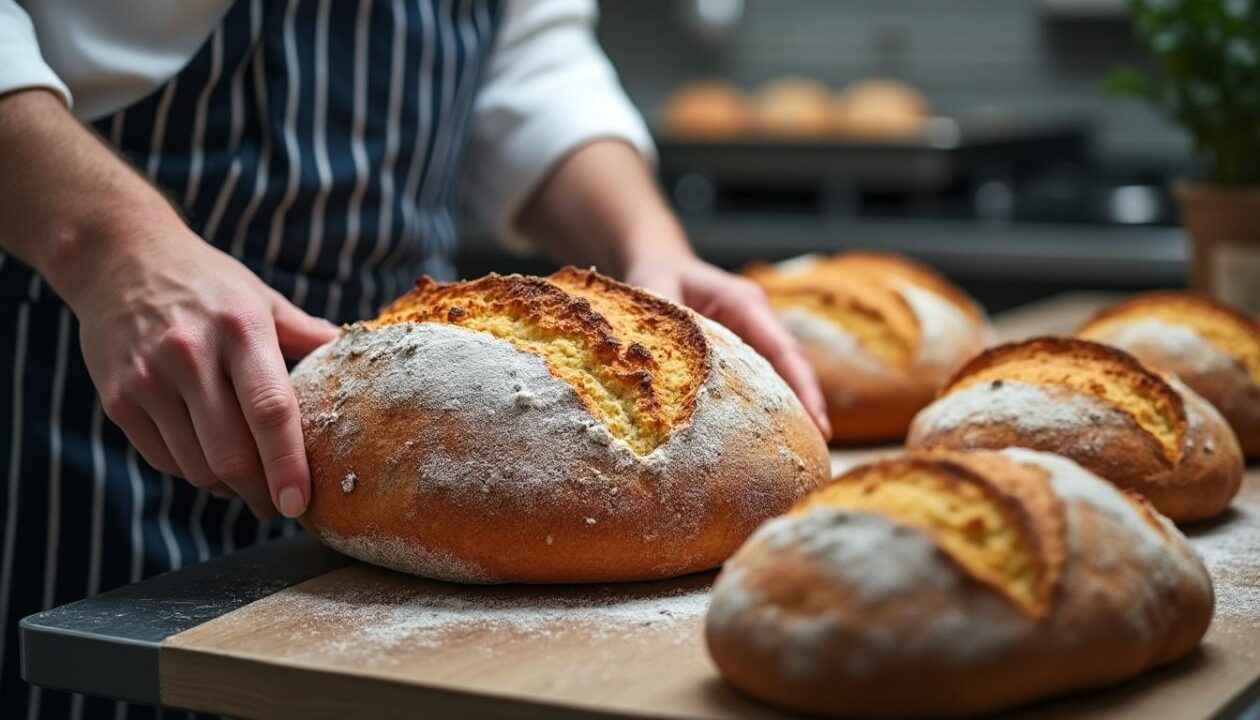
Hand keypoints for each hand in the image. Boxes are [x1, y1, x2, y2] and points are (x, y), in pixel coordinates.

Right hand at [67, 220, 337, 518]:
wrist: (119, 258)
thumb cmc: (207, 284)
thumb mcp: (261, 298)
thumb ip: (306, 333)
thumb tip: (355, 355)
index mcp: (240, 329)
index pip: (270, 409)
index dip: (288, 463)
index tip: (301, 501)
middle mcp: (191, 355)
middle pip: (231, 452)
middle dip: (261, 492)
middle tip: (280, 505)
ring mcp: (148, 379)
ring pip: (196, 466)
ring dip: (228, 488)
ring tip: (248, 485)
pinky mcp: (118, 399)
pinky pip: (164, 460)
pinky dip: (193, 473)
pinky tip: (210, 464)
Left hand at [514, 139, 829, 437]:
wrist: (659, 264)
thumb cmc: (657, 274)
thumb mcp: (654, 290)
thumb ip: (661, 323)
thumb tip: (657, 362)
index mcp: (744, 302)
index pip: (783, 348)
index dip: (803, 385)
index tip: (818, 422)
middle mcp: (757, 319)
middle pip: (792, 366)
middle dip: (807, 405)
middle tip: (817, 449)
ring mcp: (754, 334)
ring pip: (781, 375)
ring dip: (791, 409)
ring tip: (800, 452)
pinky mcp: (744, 350)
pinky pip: (763, 379)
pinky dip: (768, 406)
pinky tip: (768, 438)